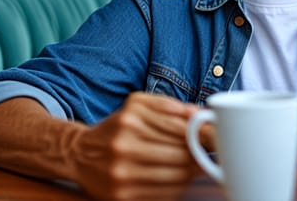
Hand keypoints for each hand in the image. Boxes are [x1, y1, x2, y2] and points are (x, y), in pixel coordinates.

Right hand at [69, 92, 205, 200]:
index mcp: (131, 121)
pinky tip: (176, 177)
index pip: (181, 130)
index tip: (216, 136)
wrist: (81, 155)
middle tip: (208, 152)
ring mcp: (122, 175)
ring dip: (191, 171)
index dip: (204, 134)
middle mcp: (124, 147)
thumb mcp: (138, 105)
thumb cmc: (117, 127)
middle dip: (200, 154)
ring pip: (176, 177)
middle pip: (181, 155)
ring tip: (193, 164)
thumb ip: (170, 106)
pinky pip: (164, 194)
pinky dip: (177, 186)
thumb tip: (199, 114)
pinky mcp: (122, 196)